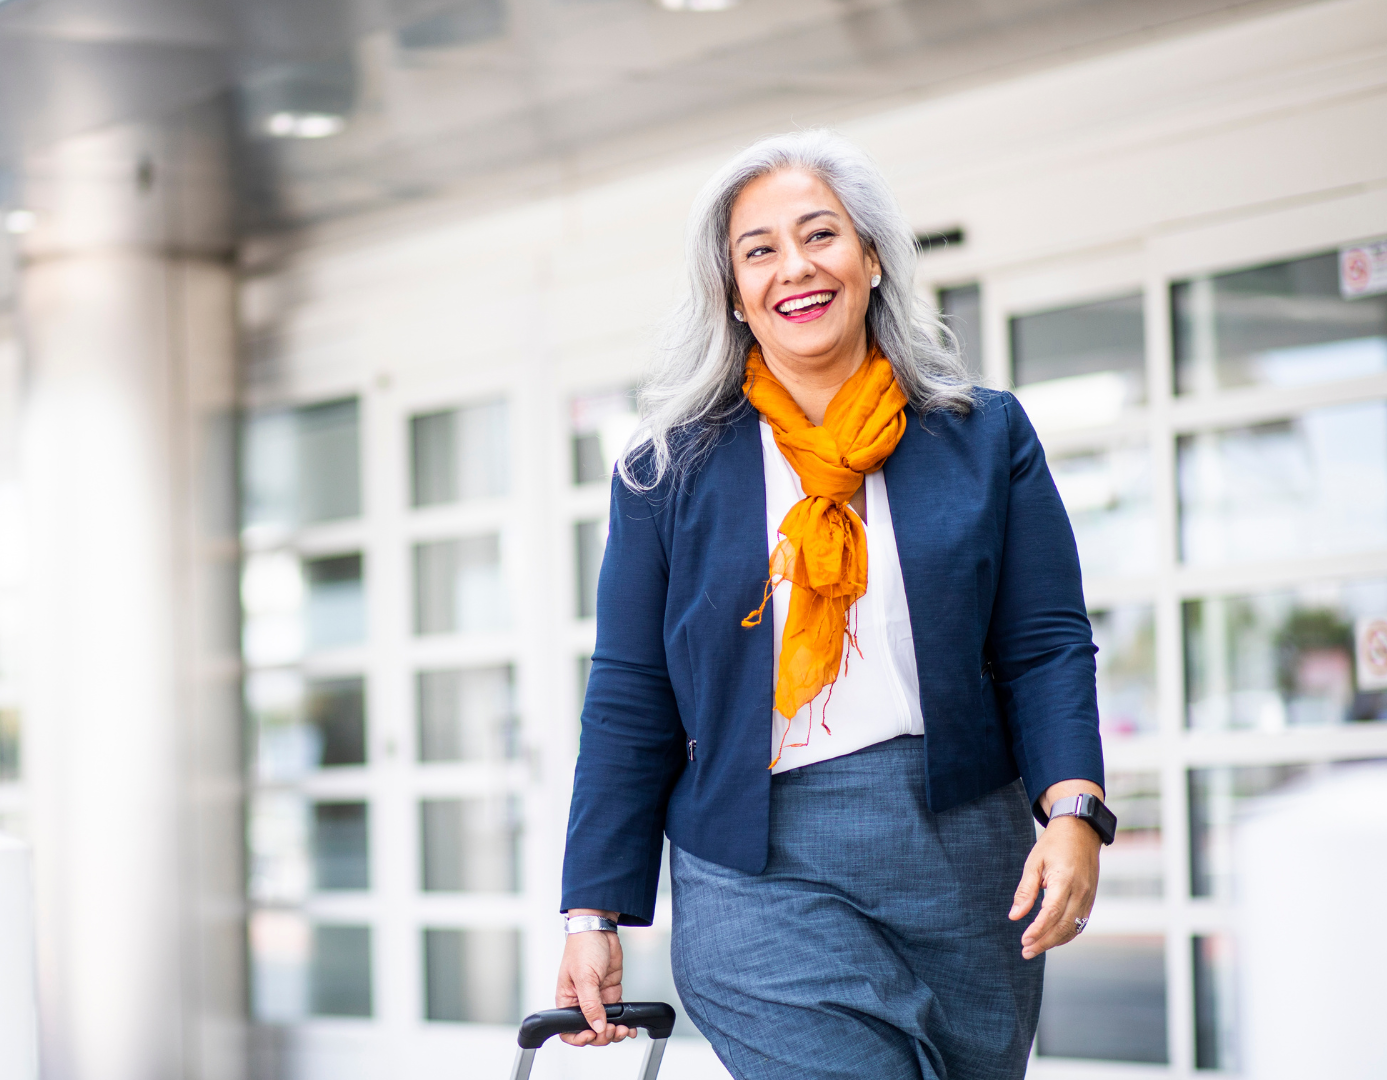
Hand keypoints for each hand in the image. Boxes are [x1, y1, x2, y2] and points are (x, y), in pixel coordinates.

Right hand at [555, 910, 635, 1045]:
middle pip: (590, 1029)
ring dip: (615, 1031)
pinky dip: (624, 1021)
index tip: (592, 1036)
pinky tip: (630, 1025)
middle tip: (613, 1030)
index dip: (579, 1038)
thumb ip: (591, 1005)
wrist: (600, 929)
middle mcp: (581, 1002)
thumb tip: (597, 1026)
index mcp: (567, 1000)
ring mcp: (597, 998)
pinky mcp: (610, 992)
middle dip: (602, 1035)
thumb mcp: (584, 977)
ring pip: (605, 1024)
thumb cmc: (583, 947)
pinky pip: (617, 1013)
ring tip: (624, 1029)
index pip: (568, 1029)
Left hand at [1009, 780, 1102, 959]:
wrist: (1081, 830)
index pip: (1052, 913)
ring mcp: (1089, 897)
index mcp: (1064, 880)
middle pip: (1063, 926)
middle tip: (1025, 951)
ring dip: (1055, 941)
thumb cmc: (1053, 844)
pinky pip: (1081, 923)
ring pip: (1073, 928)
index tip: (1024, 941)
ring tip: (1035, 948)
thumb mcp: (1034, 862)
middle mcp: (1080, 891)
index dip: (1038, 930)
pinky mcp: (1091, 899)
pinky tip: (1052, 938)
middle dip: (1044, 942)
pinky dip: (1067, 934)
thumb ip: (1025, 891)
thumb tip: (1014, 916)